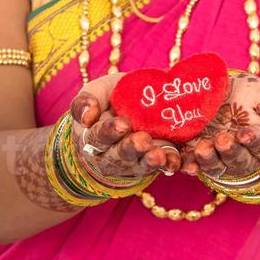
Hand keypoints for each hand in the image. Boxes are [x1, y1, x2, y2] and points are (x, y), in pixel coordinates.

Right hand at [68, 73, 182, 182]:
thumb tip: (87, 116)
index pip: (97, 137)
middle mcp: (110, 156)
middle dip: (132, 148)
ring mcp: (132, 163)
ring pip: (140, 164)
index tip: (123, 124)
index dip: (109, 132)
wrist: (129, 107)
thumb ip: (85, 101)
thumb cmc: (108, 99)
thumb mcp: (94, 93)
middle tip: (143, 140)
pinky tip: (175, 162)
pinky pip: (162, 166)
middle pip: (119, 155)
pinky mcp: (153, 163)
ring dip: (150, 161)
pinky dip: (169, 165)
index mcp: (92, 139)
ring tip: (159, 155)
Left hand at [179, 71, 259, 179]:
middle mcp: (242, 155)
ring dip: (208, 160)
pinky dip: (189, 165)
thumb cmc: (253, 97)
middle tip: (222, 139)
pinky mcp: (197, 155)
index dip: (253, 139)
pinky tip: (185, 164)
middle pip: (237, 159)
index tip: (245, 133)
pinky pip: (194, 165)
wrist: (227, 94)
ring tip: (202, 148)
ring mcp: (219, 157)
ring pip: (216, 166)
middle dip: (229, 151)